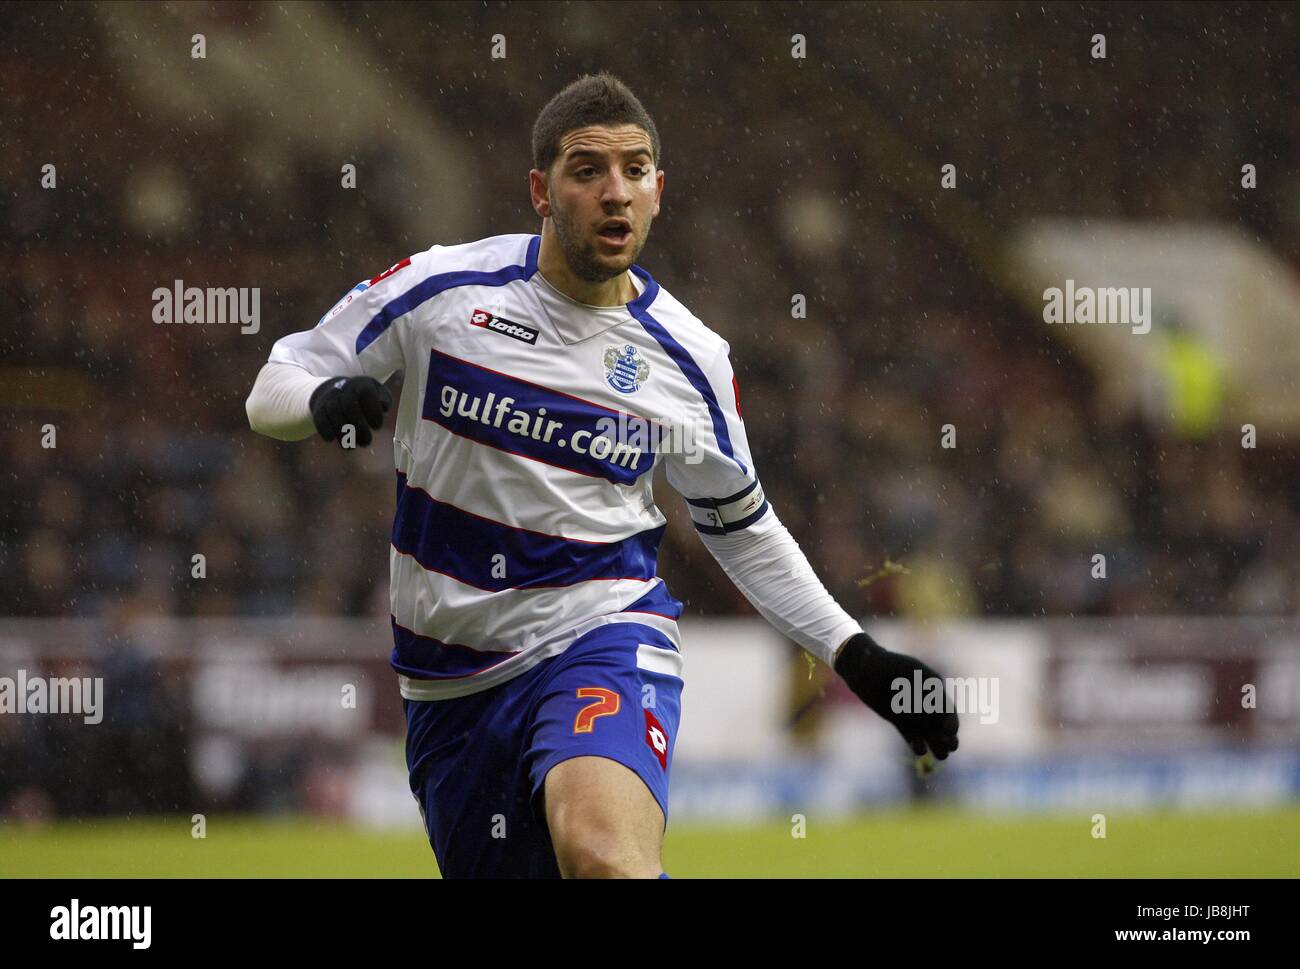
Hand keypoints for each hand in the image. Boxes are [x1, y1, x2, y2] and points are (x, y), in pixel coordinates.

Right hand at [309, 376, 391, 446]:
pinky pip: (320, 418)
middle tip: (366, 442)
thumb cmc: (364, 398)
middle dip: (359, 427)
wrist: (335, 391)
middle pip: (349, 406)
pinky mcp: (319, 408)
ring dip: (343, 433)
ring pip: (334, 413)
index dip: (373, 411)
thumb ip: (384, 400)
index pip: (366, 393)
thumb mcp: (378, 395)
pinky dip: (326, 430)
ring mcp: (329, 397)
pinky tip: (332, 439)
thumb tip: (383, 406)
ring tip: (351, 446)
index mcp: (362, 384)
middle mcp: (344, 388)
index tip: (377, 427)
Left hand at [833, 632, 959, 759]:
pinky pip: (911, 735)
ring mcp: (913, 713)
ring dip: (937, 745)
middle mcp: (926, 703)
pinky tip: (920, 750)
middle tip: (952, 747)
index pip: (947, 709)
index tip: (950, 731)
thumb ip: (925, 686)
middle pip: (941, 724)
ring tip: (942, 756)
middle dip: (949, 737)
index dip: (951, 721)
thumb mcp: (912, 671)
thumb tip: (936, 704)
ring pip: (929, 733)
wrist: (866, 669)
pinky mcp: (900, 722)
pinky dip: (916, 743)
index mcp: (933, 689)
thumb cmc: (890, 665)